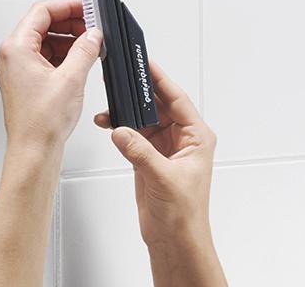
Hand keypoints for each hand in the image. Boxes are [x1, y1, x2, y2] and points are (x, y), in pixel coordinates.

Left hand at [0, 0, 102, 150]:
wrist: (33, 152)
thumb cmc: (41, 123)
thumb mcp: (71, 79)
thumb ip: (85, 50)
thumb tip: (93, 35)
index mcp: (16, 48)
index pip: (42, 12)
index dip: (67, 6)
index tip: (86, 6)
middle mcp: (12, 55)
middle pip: (42, 25)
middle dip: (70, 23)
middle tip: (92, 26)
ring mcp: (17, 68)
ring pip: (45, 41)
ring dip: (68, 39)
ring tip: (90, 44)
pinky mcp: (25, 80)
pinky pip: (45, 57)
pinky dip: (63, 54)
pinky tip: (81, 59)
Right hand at [94, 63, 225, 286]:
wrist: (174, 241)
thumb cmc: (185, 215)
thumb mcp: (164, 178)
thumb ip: (140, 151)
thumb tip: (121, 130)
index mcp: (196, 137)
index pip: (177, 99)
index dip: (161, 79)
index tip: (146, 64)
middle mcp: (181, 138)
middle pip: (157, 104)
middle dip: (138, 93)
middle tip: (121, 78)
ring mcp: (163, 146)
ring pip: (142, 117)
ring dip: (125, 111)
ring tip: (109, 106)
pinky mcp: (147, 156)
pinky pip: (131, 132)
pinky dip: (119, 126)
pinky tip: (108, 124)